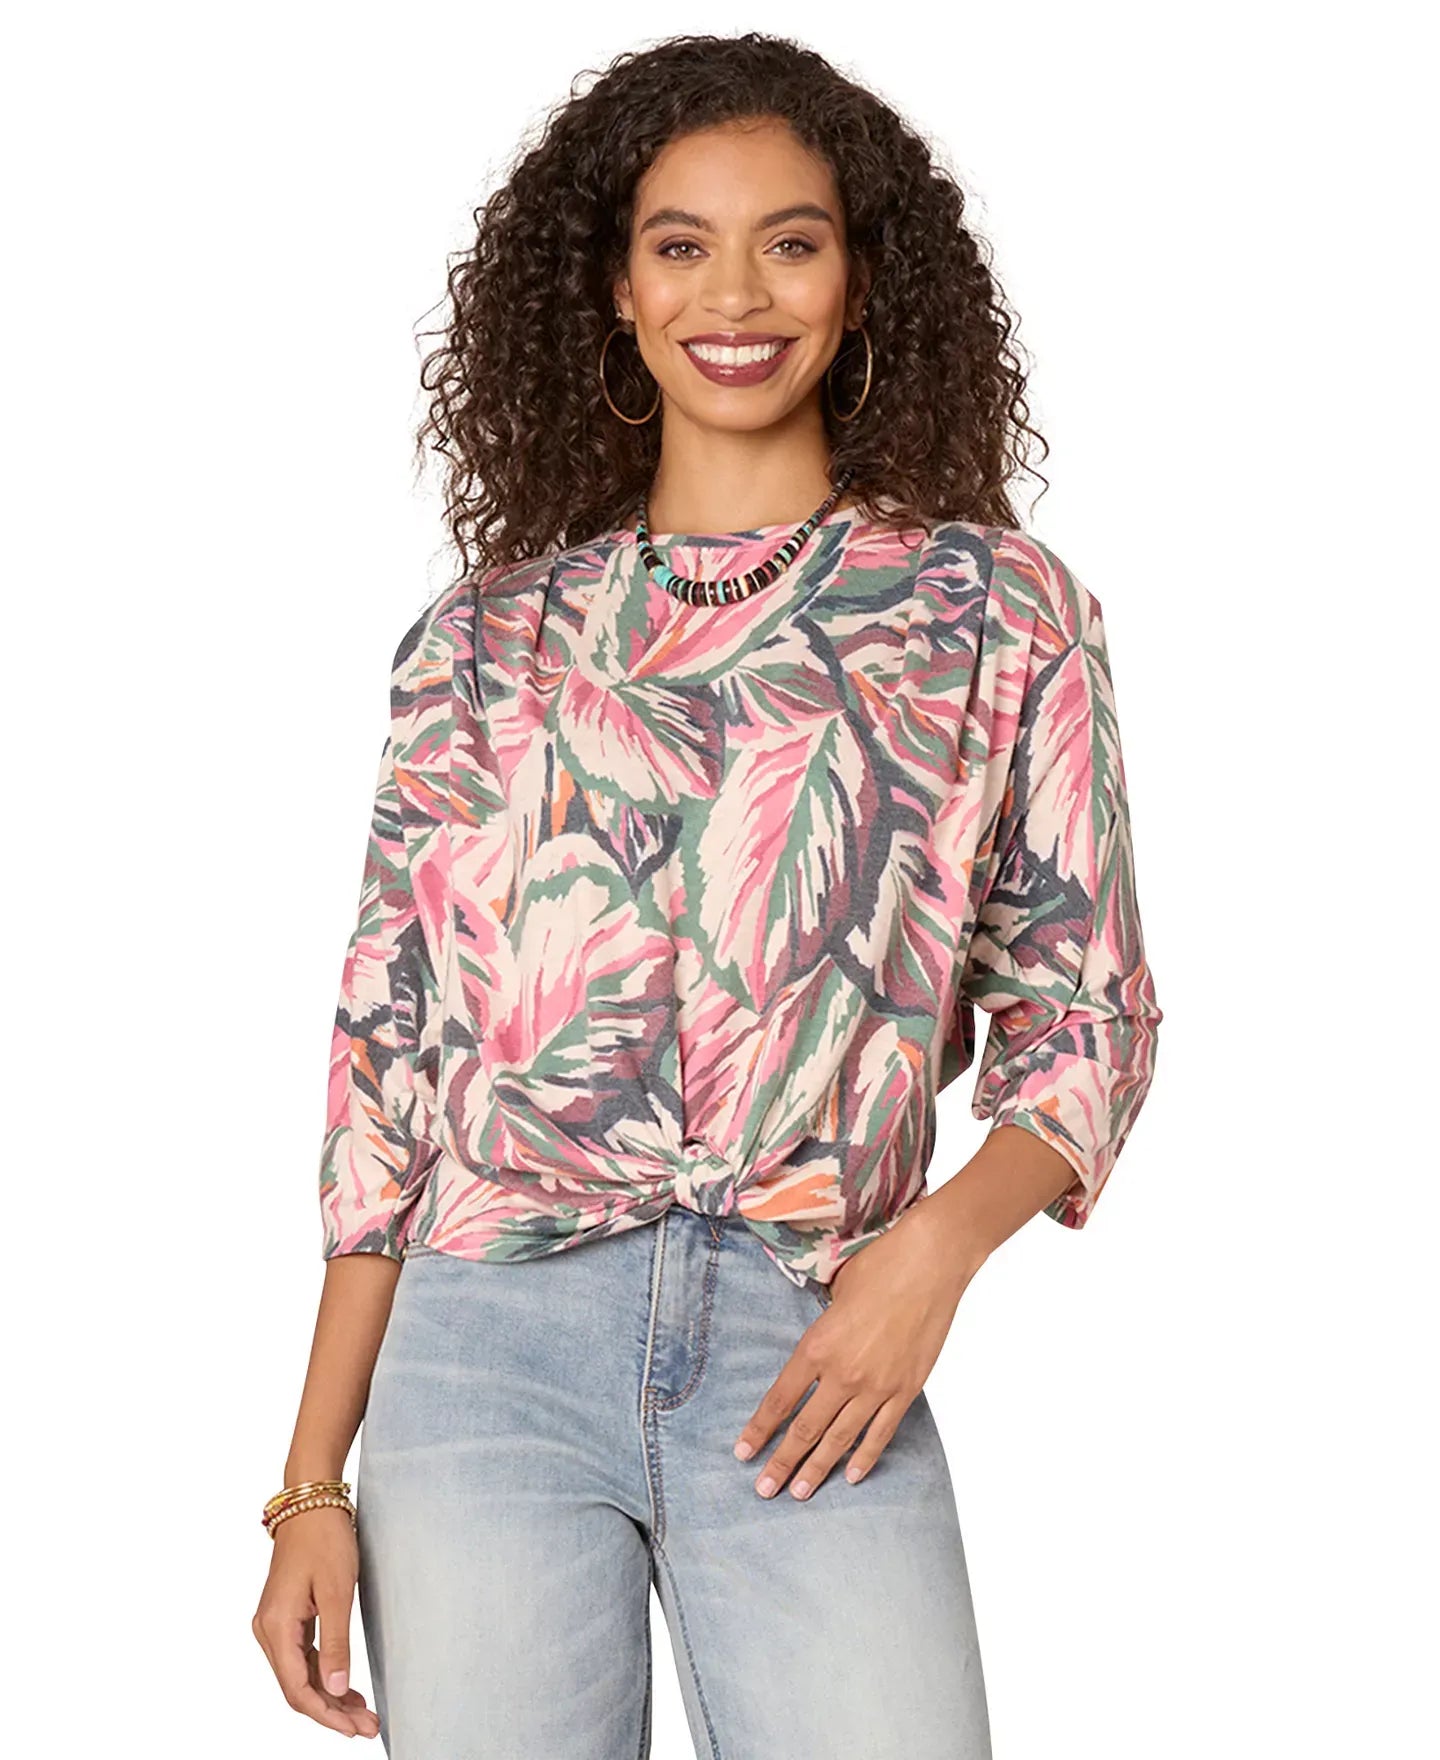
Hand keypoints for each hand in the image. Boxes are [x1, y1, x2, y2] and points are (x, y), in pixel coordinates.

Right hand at [252, 1506, 380, 1737]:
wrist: (311, 1502)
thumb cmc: (324, 1538)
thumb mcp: (336, 1591)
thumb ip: (335, 1642)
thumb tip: (334, 1688)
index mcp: (276, 1626)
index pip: (297, 1688)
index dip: (325, 1714)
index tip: (353, 1729)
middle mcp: (268, 1630)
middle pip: (296, 1687)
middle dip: (331, 1711)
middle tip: (366, 1727)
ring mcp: (275, 1624)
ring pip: (299, 1675)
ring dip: (329, 1695)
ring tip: (361, 1714)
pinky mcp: (286, 1617)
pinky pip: (301, 1657)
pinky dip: (323, 1674)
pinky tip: (344, 1687)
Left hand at [733, 1198, 983, 1499]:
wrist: (931, 1262)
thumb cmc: (879, 1265)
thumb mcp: (833, 1292)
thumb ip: (822, 1329)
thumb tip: (817, 1348)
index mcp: (817, 1346)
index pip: (780, 1400)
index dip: (759, 1430)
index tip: (742, 1453)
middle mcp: (843, 1373)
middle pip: (804, 1429)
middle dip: (780, 1463)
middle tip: (763, 1489)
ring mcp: (877, 1385)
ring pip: (839, 1439)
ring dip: (816, 1469)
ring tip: (798, 1493)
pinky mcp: (907, 1389)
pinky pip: (881, 1433)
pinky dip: (865, 1457)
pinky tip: (850, 1475)